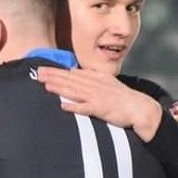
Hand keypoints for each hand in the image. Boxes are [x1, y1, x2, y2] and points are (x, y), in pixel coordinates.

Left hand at [36, 67, 161, 140]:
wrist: (141, 108)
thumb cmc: (123, 99)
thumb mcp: (107, 84)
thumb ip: (91, 81)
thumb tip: (75, 77)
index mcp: (96, 78)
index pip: (72, 73)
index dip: (57, 70)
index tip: (42, 68)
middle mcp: (95, 85)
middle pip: (70, 79)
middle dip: (53, 75)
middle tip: (37, 72)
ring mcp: (98, 96)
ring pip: (75, 90)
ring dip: (60, 87)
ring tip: (45, 85)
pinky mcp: (102, 109)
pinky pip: (86, 108)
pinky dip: (74, 107)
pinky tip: (63, 106)